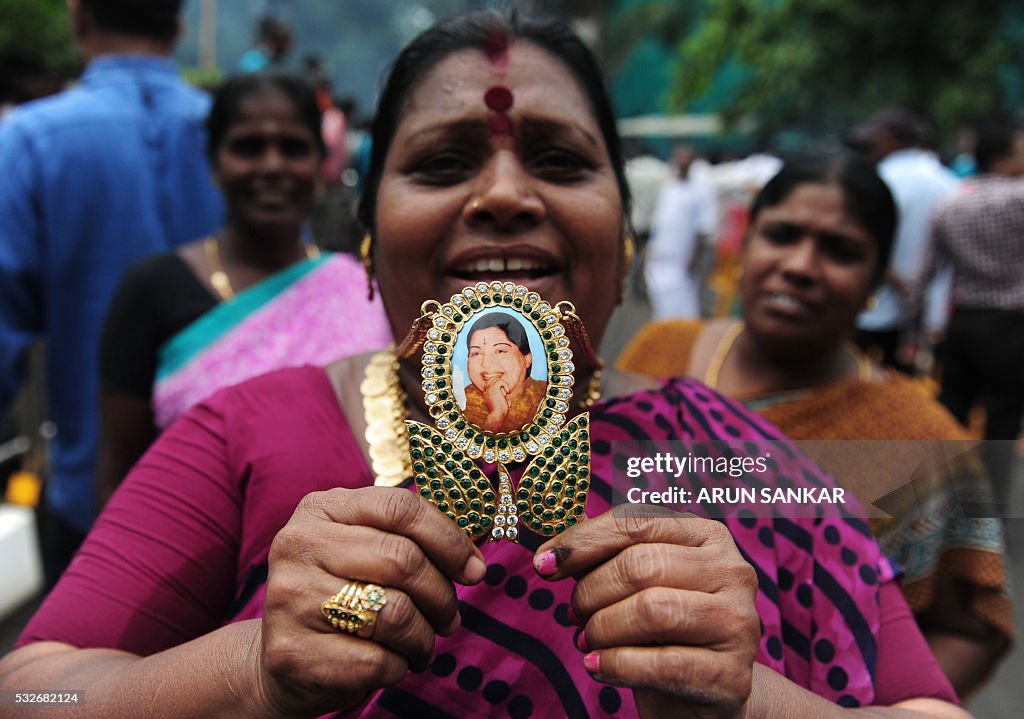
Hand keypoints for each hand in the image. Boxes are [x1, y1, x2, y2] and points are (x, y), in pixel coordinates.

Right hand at [257, 487, 485, 716]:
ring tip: (421, 644)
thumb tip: (474, 562)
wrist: (285, 657)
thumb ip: (410, 540)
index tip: (475, 570)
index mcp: (322, 508)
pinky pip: (375, 661)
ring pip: (394, 613)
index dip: (449, 539)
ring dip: (424, 637)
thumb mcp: (365, 550)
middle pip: (402, 560)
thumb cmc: (342, 595)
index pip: (400, 508)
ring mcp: (289, 597)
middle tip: (450, 618)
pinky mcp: (290, 651)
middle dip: (441, 595)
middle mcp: (298, 544)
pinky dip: (398, 667)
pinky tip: (392, 663)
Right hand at [482, 378, 510, 429]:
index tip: (503, 388)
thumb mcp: (499, 402)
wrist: (497, 414)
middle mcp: (486, 390)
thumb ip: (500, 396)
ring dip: (503, 384)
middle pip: (492, 378)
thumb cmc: (500, 410)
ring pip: (496, 379)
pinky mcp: (494, 389)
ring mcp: (489, 389)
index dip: (496, 382)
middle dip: (500, 382)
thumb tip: (506, 391)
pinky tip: (507, 392)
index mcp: (486, 393)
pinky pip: (500, 381)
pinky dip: (506, 385)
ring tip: (506, 392)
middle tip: (505, 390)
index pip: (488, 381)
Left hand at [533, 506, 758, 718]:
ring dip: (602, 628)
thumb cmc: (663, 629)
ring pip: (652, 610)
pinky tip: (597, 666)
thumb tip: (550, 554)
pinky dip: (617, 664)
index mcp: (707, 535)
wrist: (705, 695)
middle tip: (575, 614)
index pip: (635, 522)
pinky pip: (664, 664)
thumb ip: (604, 558)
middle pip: (640, 565)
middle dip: (591, 591)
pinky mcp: (733, 676)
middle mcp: (733, 571)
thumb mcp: (639, 584)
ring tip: (588, 640)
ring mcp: (739, 623)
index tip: (543, 563)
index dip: (582, 542)